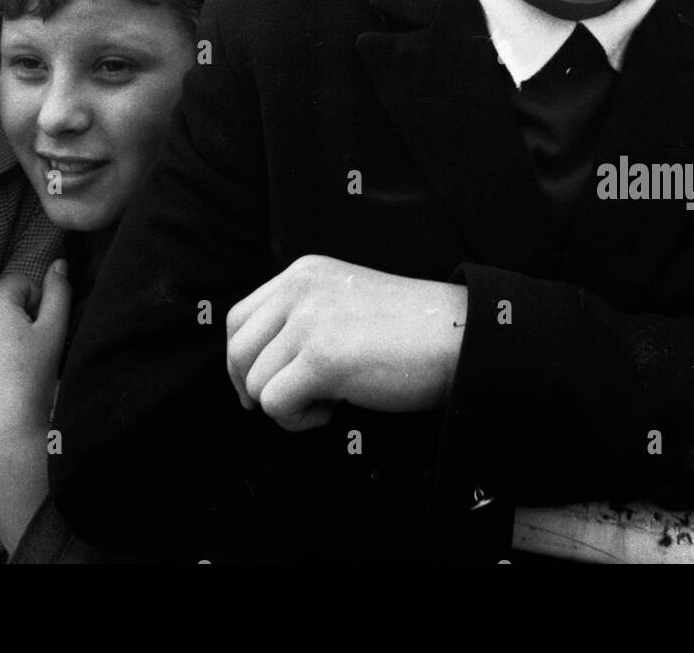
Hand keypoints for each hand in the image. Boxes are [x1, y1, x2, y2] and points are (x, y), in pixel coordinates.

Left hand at [0, 264, 71, 553]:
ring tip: (5, 372)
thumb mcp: (54, 333)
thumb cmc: (32, 381)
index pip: (18, 283)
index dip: (35, 303)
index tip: (39, 331)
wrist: (0, 435)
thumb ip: (59, 292)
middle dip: (11, 320)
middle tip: (24, 354)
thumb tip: (59, 262)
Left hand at [225, 255, 466, 431]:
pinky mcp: (323, 358)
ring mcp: (310, 321)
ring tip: (326, 402)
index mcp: (302, 273)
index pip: (239, 318)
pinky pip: (276, 404)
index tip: (260, 386)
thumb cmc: (405, 331)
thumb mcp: (340, 302)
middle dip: (253, 388)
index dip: (242, 360)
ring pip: (256, 382)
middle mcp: (299, 289)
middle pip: (237, 351)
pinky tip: (333, 411)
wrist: (456, 337)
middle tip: (290, 404)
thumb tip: (252, 365)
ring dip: (284, 407)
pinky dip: (298, 421)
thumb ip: (299, 315)